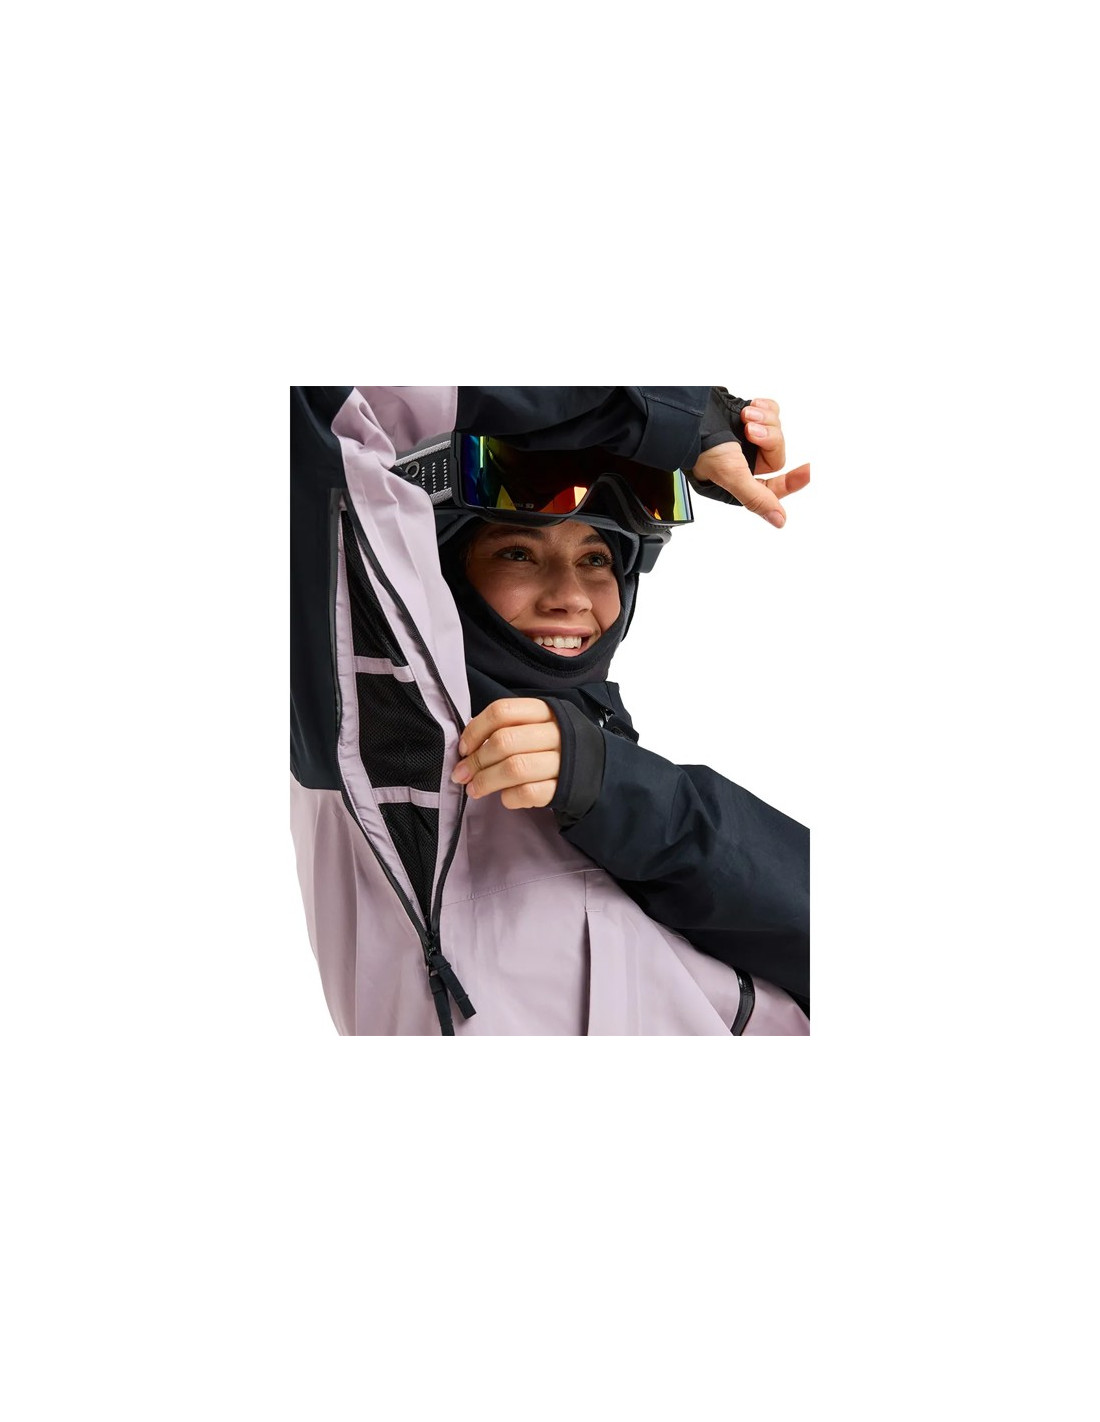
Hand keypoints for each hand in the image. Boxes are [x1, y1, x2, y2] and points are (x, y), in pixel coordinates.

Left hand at [451, 698, 560, 808]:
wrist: (595, 768)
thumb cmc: (552, 746)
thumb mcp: (535, 727)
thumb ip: (505, 730)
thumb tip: (466, 748)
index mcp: (545, 711)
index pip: (502, 711)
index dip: (475, 730)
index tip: (463, 748)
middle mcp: (556, 732)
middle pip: (505, 741)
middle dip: (476, 760)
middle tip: (461, 774)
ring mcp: (563, 761)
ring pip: (515, 768)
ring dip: (486, 781)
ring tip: (473, 789)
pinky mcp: (564, 788)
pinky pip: (529, 792)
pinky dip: (510, 797)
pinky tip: (504, 797)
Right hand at [693, 397, 809, 527]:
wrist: (690, 415)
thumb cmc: (702, 448)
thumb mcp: (733, 476)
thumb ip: (757, 499)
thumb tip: (779, 520)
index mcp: (741, 481)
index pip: (775, 486)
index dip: (793, 480)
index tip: (808, 471)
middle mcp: (745, 460)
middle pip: (776, 451)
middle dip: (768, 437)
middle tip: (751, 431)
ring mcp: (747, 437)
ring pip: (775, 429)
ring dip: (764, 419)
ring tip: (746, 416)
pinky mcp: (747, 416)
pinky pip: (770, 411)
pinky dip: (763, 407)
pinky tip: (748, 408)